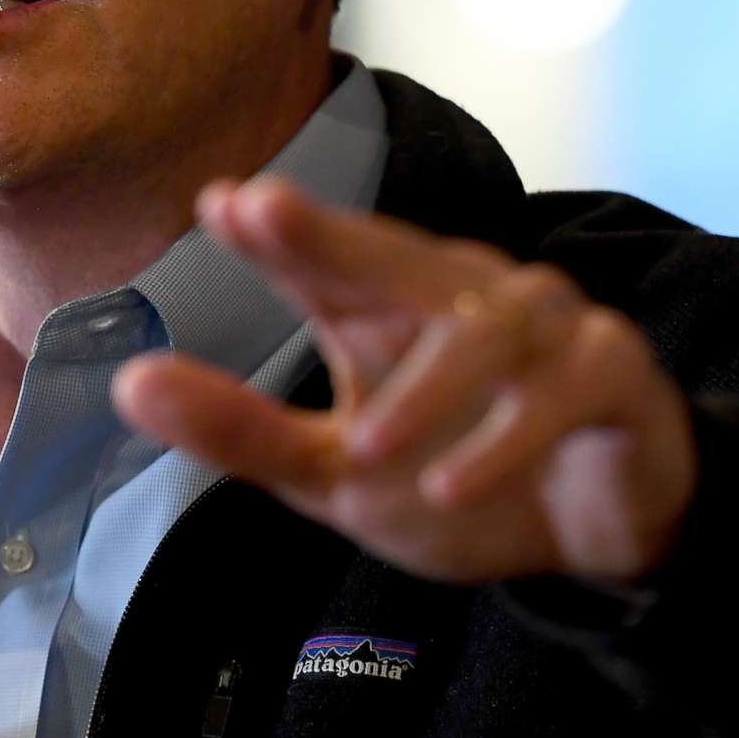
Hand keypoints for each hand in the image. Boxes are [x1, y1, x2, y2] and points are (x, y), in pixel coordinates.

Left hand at [111, 177, 696, 584]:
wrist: (590, 536)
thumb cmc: (454, 474)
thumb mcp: (333, 472)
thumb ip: (240, 430)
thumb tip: (127, 382)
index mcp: (390, 305)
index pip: (327, 256)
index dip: (279, 229)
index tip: (218, 201)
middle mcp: (467, 295)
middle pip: (400, 254)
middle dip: (335, 235)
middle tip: (265, 214)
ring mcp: (547, 327)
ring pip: (489, 331)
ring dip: (428, 391)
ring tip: (367, 449)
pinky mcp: (611, 374)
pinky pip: (564, 389)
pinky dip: (509, 436)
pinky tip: (453, 482)